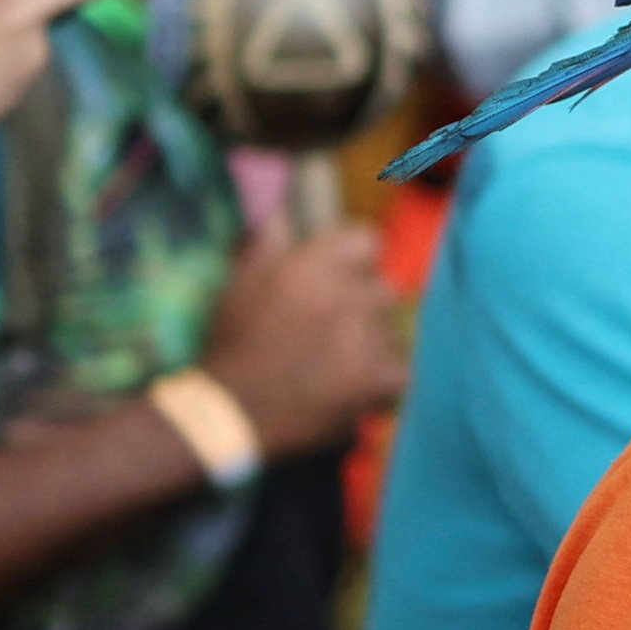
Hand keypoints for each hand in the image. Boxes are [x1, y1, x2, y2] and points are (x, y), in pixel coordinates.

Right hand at [196, 222, 408, 458]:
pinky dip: (381, 380)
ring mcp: (373, 334)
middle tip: (328, 331)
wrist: (233, 412)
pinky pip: (398, 369)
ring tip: (332, 366)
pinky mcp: (384, 376)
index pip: (366, 240)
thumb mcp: (240, 284)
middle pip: (380, 288)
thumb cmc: (232, 344)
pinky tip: (350, 388)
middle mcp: (353, 292)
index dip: (352, 260)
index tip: (336, 278)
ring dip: (371, 343)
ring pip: (389, 330)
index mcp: (319, 263)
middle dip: (361, 305)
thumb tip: (284, 218)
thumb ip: (268, 246)